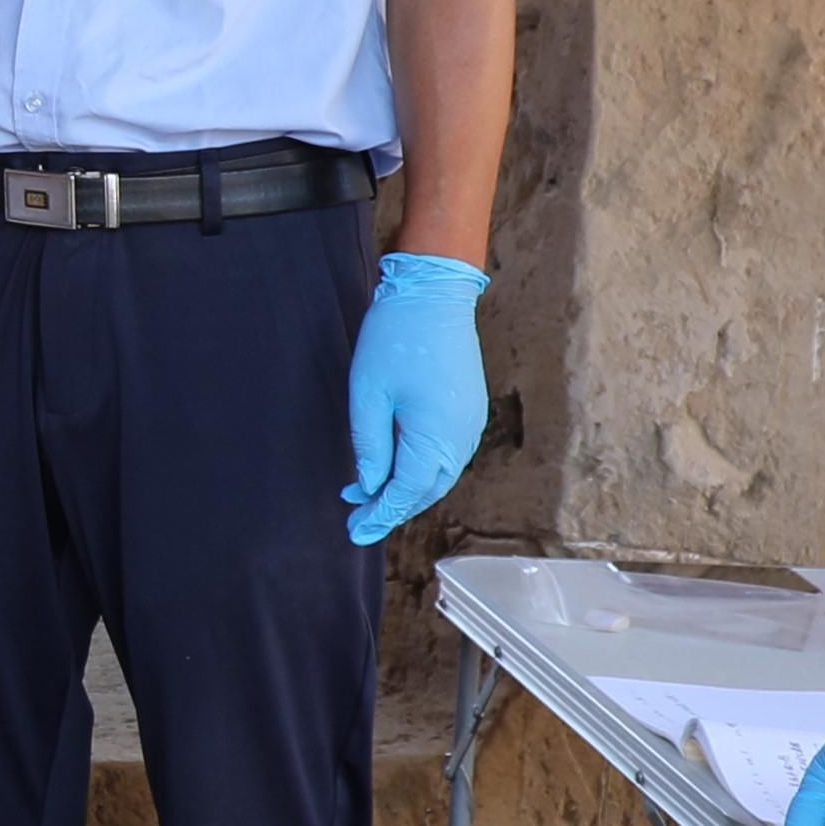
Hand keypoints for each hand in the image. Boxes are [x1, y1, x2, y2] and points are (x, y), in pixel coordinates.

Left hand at [338, 254, 490, 544]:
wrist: (434, 293)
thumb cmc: (395, 339)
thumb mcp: (368, 395)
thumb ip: (370, 446)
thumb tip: (369, 487)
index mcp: (435, 437)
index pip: (404, 493)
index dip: (378, 515)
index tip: (354, 532)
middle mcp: (460, 437)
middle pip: (426, 491)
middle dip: (391, 508)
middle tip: (356, 518)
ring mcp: (470, 424)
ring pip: (439, 476)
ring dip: (406, 489)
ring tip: (368, 494)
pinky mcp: (470, 411)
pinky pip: (447, 455)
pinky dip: (422, 468)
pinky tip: (396, 464)